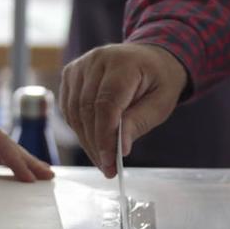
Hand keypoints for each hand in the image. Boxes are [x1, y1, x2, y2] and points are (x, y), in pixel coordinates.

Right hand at [59, 43, 186, 176]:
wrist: (151, 59)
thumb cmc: (158, 82)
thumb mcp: (161, 104)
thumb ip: (139, 122)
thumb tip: (121, 149)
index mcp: (123, 62)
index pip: (106, 104)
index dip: (105, 136)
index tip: (110, 163)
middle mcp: (97, 59)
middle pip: (87, 109)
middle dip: (95, 144)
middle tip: (107, 169)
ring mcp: (81, 65)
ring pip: (74, 112)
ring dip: (86, 141)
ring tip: (102, 160)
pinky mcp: (71, 74)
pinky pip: (69, 108)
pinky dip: (79, 129)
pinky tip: (94, 141)